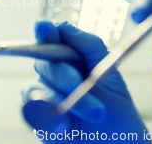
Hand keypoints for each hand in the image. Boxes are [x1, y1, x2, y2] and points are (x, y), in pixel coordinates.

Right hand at [21, 21, 148, 142]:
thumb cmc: (119, 117)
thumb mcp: (111, 77)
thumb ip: (90, 47)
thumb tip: (62, 26)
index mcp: (74, 61)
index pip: (54, 40)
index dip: (46, 31)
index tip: (45, 27)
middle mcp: (57, 76)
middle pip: (45, 62)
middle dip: (63, 74)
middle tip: (78, 85)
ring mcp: (46, 97)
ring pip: (38, 86)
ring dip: (62, 99)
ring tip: (94, 114)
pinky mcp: (39, 119)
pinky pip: (32, 109)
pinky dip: (47, 114)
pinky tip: (64, 124)